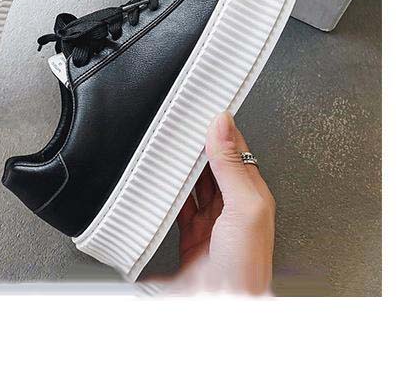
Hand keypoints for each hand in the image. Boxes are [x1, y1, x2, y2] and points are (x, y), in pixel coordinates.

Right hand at [166, 111, 275, 293]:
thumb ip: (232, 166)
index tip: (205, 107)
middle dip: (198, 143)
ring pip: (194, 181)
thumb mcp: (244, 207)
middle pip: (212, 163)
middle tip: (181, 122)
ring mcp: (210, 221)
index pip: (236, 149)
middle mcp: (232, 205)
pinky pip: (177, 204)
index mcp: (252, 194)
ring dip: (182, 165)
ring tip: (170, 144)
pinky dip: (168, 190)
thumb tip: (223, 126)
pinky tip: (162, 181)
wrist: (222, 306)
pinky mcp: (190, 235)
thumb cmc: (245, 269)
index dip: (221, 127)